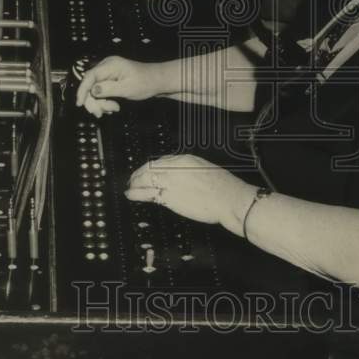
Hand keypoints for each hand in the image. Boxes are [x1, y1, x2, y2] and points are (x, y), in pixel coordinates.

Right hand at [75, 55, 160, 117]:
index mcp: (110, 65)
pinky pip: (101, 91)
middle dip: (95, 101)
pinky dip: (105, 100)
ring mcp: (108, 73)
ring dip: (102, 103)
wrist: (157, 81)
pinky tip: (113, 106)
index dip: (82, 90)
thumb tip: (92, 90)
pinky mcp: (110, 79)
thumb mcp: (126, 88)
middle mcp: (107, 66)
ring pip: (95, 90)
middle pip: (90, 85)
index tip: (80, 103)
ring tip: (114, 108)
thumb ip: (108, 89)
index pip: (89, 76)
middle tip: (102, 112)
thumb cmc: (146, 82)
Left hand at [126, 154, 254, 228]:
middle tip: (132, 179)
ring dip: (135, 183)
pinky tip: (131, 195)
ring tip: (129, 187)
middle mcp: (175, 169)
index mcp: (185, 159)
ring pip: (145, 179)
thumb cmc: (224, 187)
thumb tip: (181, 176)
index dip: (151, 167)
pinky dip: (136, 194)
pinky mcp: (170, 198)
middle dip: (138, 174)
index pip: (161, 160)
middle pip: (149, 167)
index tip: (147, 171)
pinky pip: (148, 194)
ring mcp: (172, 183)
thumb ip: (190, 171)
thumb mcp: (205, 169)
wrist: (229, 199)